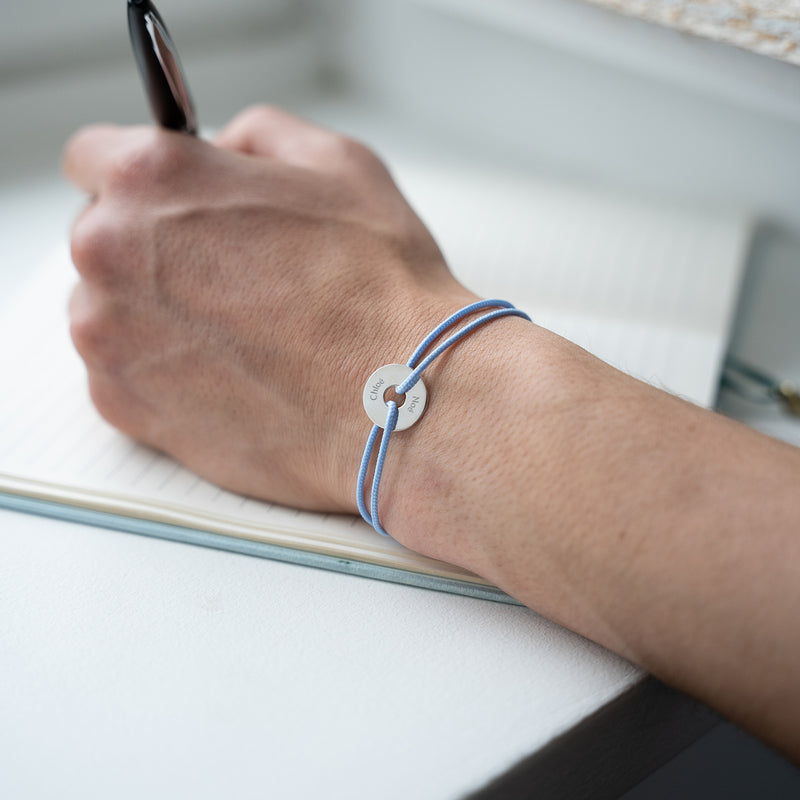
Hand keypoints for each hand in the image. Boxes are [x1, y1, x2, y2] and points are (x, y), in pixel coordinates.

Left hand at [62, 106, 474, 511]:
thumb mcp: (338, 165)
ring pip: (108, 308)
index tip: (167, 201)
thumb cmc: (379, 291)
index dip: (141, 177)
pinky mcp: (125, 408)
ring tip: (237, 332)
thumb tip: (223, 149)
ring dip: (155, 311)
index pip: (91, 158)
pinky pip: (123, 373)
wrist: (397, 402)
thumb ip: (259, 135)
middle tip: (228, 274)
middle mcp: (111, 257)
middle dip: (154, 247)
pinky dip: (163, 370)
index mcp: (151, 181)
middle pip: (103, 237)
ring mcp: (110, 341)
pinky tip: (229, 373)